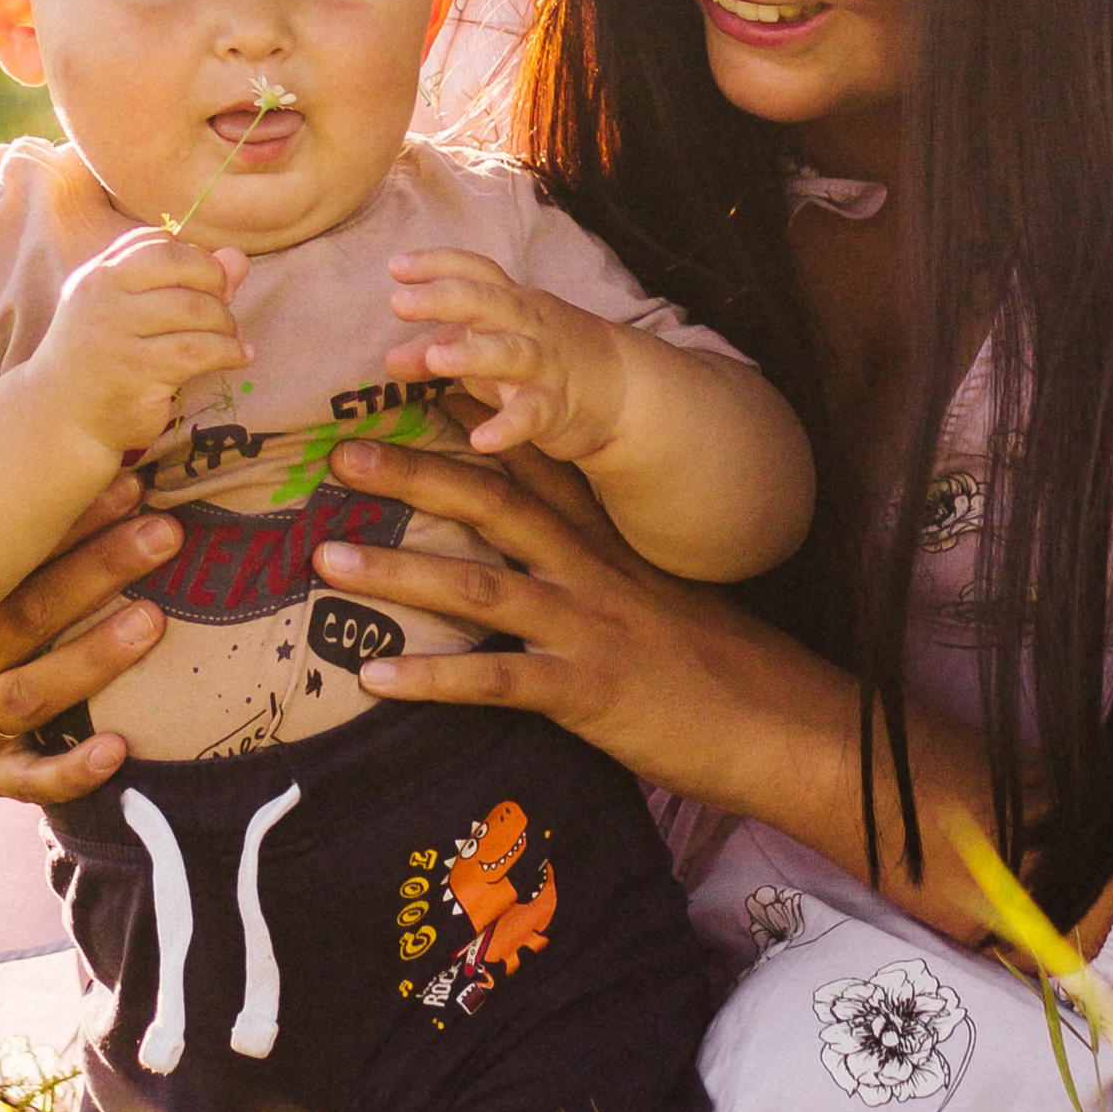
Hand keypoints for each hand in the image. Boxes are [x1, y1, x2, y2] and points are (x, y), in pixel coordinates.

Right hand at [0, 474, 184, 802]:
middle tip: (166, 534)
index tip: (131, 480)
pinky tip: (118, 751)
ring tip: (154, 621)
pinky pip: (24, 778)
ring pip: (29, 692)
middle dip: (100, 569)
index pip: (4, 552)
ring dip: (93, 659)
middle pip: (26, 612)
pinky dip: (67, 772)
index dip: (70, 516)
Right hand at [31, 231, 244, 469]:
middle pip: (182, 270)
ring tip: (233, 339)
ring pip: (196, 311)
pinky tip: (239, 358)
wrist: (61, 413)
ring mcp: (116, 339)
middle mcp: (102, 301)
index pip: (159, 244)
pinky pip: (198, 353)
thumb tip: (238, 258)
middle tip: (227, 309)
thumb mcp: (129, 304)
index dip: (198, 259)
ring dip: (227, 324)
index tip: (213, 284)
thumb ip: (180, 276)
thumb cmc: (104, 348)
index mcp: (99, 275)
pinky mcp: (135, 377)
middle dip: (217, 287)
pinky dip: (229, 352)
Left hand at [315, 423, 795, 807]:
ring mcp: (588, 629)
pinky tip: (374, 676)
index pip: (539, 469)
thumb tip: (566, 577)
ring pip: (479, 585)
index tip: (426, 387)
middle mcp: (593, 573)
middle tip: (342, 452)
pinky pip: (496, 680)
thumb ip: (613, 581)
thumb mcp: (669, 604)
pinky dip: (431, 678)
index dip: (480, 426)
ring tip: (326, 560)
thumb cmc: (731, 672)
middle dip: (415, 474)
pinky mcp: (587, 692)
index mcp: (611, 548)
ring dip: (397, 570)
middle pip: (493, 506)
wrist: (787, 724)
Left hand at [385, 251, 622, 461]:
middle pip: (488, 302)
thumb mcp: (492, 342)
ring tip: (436, 362)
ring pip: (510, 353)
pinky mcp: (557, 406)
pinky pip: (532, 415)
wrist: (620, 385)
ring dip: (473, 355)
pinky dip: (508, 427)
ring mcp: (545, 363)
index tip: (395, 266)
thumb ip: (441, 346)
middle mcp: (528, 324)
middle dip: (445, 299)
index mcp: (511, 301)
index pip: (475, 272)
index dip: (437, 264)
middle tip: (399, 302)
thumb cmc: (542, 353)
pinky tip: (482, 440)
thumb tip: (387, 361)